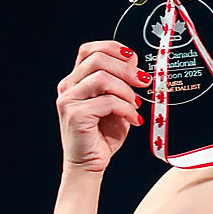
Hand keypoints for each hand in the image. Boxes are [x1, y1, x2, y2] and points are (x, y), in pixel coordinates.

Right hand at [56, 40, 150, 172]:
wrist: (89, 164)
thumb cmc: (102, 136)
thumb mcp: (117, 104)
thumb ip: (121, 84)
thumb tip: (135, 65)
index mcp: (76, 80)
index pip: (90, 50)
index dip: (113, 48)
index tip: (133, 59)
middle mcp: (68, 87)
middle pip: (97, 59)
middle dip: (126, 69)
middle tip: (144, 82)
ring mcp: (69, 100)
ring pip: (102, 78)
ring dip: (126, 91)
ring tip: (135, 106)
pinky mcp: (75, 114)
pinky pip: (107, 101)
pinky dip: (126, 109)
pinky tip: (133, 119)